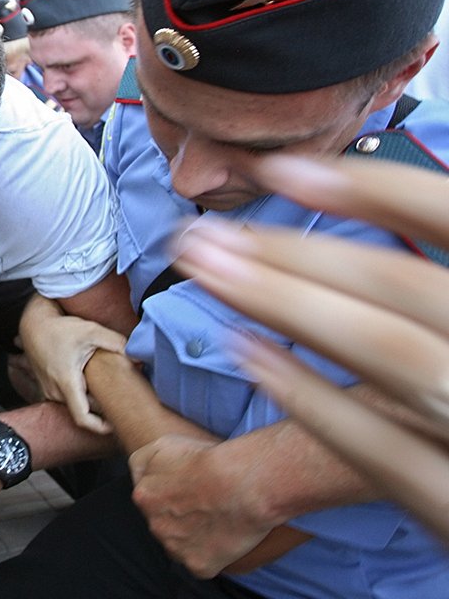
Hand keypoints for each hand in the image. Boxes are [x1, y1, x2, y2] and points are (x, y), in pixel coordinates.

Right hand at [18, 296, 125, 433]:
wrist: (33, 324)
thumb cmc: (59, 328)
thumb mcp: (91, 330)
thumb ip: (117, 343)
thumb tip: (139, 356)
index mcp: (66, 382)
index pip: (83, 418)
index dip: (100, 427)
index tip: (115, 426)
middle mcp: (54, 391)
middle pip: (83, 410)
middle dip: (101, 407)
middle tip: (120, 398)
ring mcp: (48, 390)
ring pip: (75, 403)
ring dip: (90, 399)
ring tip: (105, 388)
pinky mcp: (46, 386)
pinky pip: (66, 397)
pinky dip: (79, 393)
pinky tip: (89, 381)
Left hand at [128, 433, 273, 576]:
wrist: (242, 485)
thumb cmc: (207, 460)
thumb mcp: (162, 444)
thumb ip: (142, 462)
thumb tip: (138, 477)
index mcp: (144, 497)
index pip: (151, 499)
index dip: (173, 493)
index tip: (191, 488)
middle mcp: (155, 525)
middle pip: (165, 523)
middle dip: (180, 516)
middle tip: (206, 504)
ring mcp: (175, 548)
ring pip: (181, 544)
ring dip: (193, 536)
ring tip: (218, 519)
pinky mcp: (197, 565)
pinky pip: (201, 562)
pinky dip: (212, 553)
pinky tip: (224, 538)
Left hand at [173, 154, 448, 543]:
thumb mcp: (445, 321)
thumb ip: (419, 283)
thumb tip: (327, 195)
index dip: (375, 189)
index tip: (279, 172)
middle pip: (404, 284)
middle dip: (297, 254)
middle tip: (200, 236)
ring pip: (391, 351)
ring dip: (287, 303)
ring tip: (206, 274)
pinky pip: (385, 452)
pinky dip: (310, 396)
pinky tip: (244, 350)